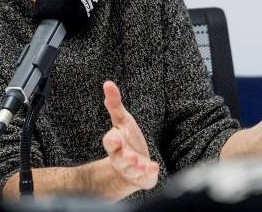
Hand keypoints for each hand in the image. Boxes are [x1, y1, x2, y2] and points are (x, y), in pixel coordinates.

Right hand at [100, 80, 158, 197]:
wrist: (132, 167)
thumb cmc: (126, 140)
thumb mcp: (121, 121)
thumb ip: (114, 104)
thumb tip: (108, 83)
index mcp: (115, 144)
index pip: (110, 142)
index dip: (113, 141)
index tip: (117, 138)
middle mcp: (121, 158)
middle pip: (119, 158)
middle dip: (124, 157)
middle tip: (129, 155)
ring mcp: (132, 169)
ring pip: (131, 169)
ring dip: (135, 166)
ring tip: (140, 162)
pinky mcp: (143, 177)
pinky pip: (145, 177)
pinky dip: (149, 173)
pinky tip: (153, 166)